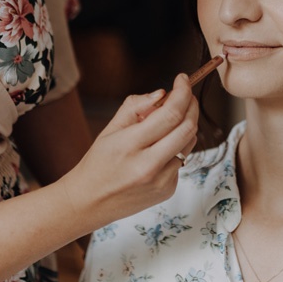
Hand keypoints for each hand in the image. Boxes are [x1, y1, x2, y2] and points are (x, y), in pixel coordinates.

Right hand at [60, 74, 198, 228]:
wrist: (90, 202)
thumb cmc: (98, 162)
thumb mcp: (110, 129)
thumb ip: (136, 107)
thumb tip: (162, 94)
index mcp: (130, 145)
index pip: (170, 113)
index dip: (182, 92)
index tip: (183, 79)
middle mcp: (148, 165)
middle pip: (187, 127)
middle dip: (191, 105)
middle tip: (185, 94)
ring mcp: (161, 181)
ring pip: (189, 143)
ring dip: (186, 125)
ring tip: (168, 121)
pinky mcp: (168, 190)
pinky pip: (181, 160)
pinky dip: (176, 147)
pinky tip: (159, 149)